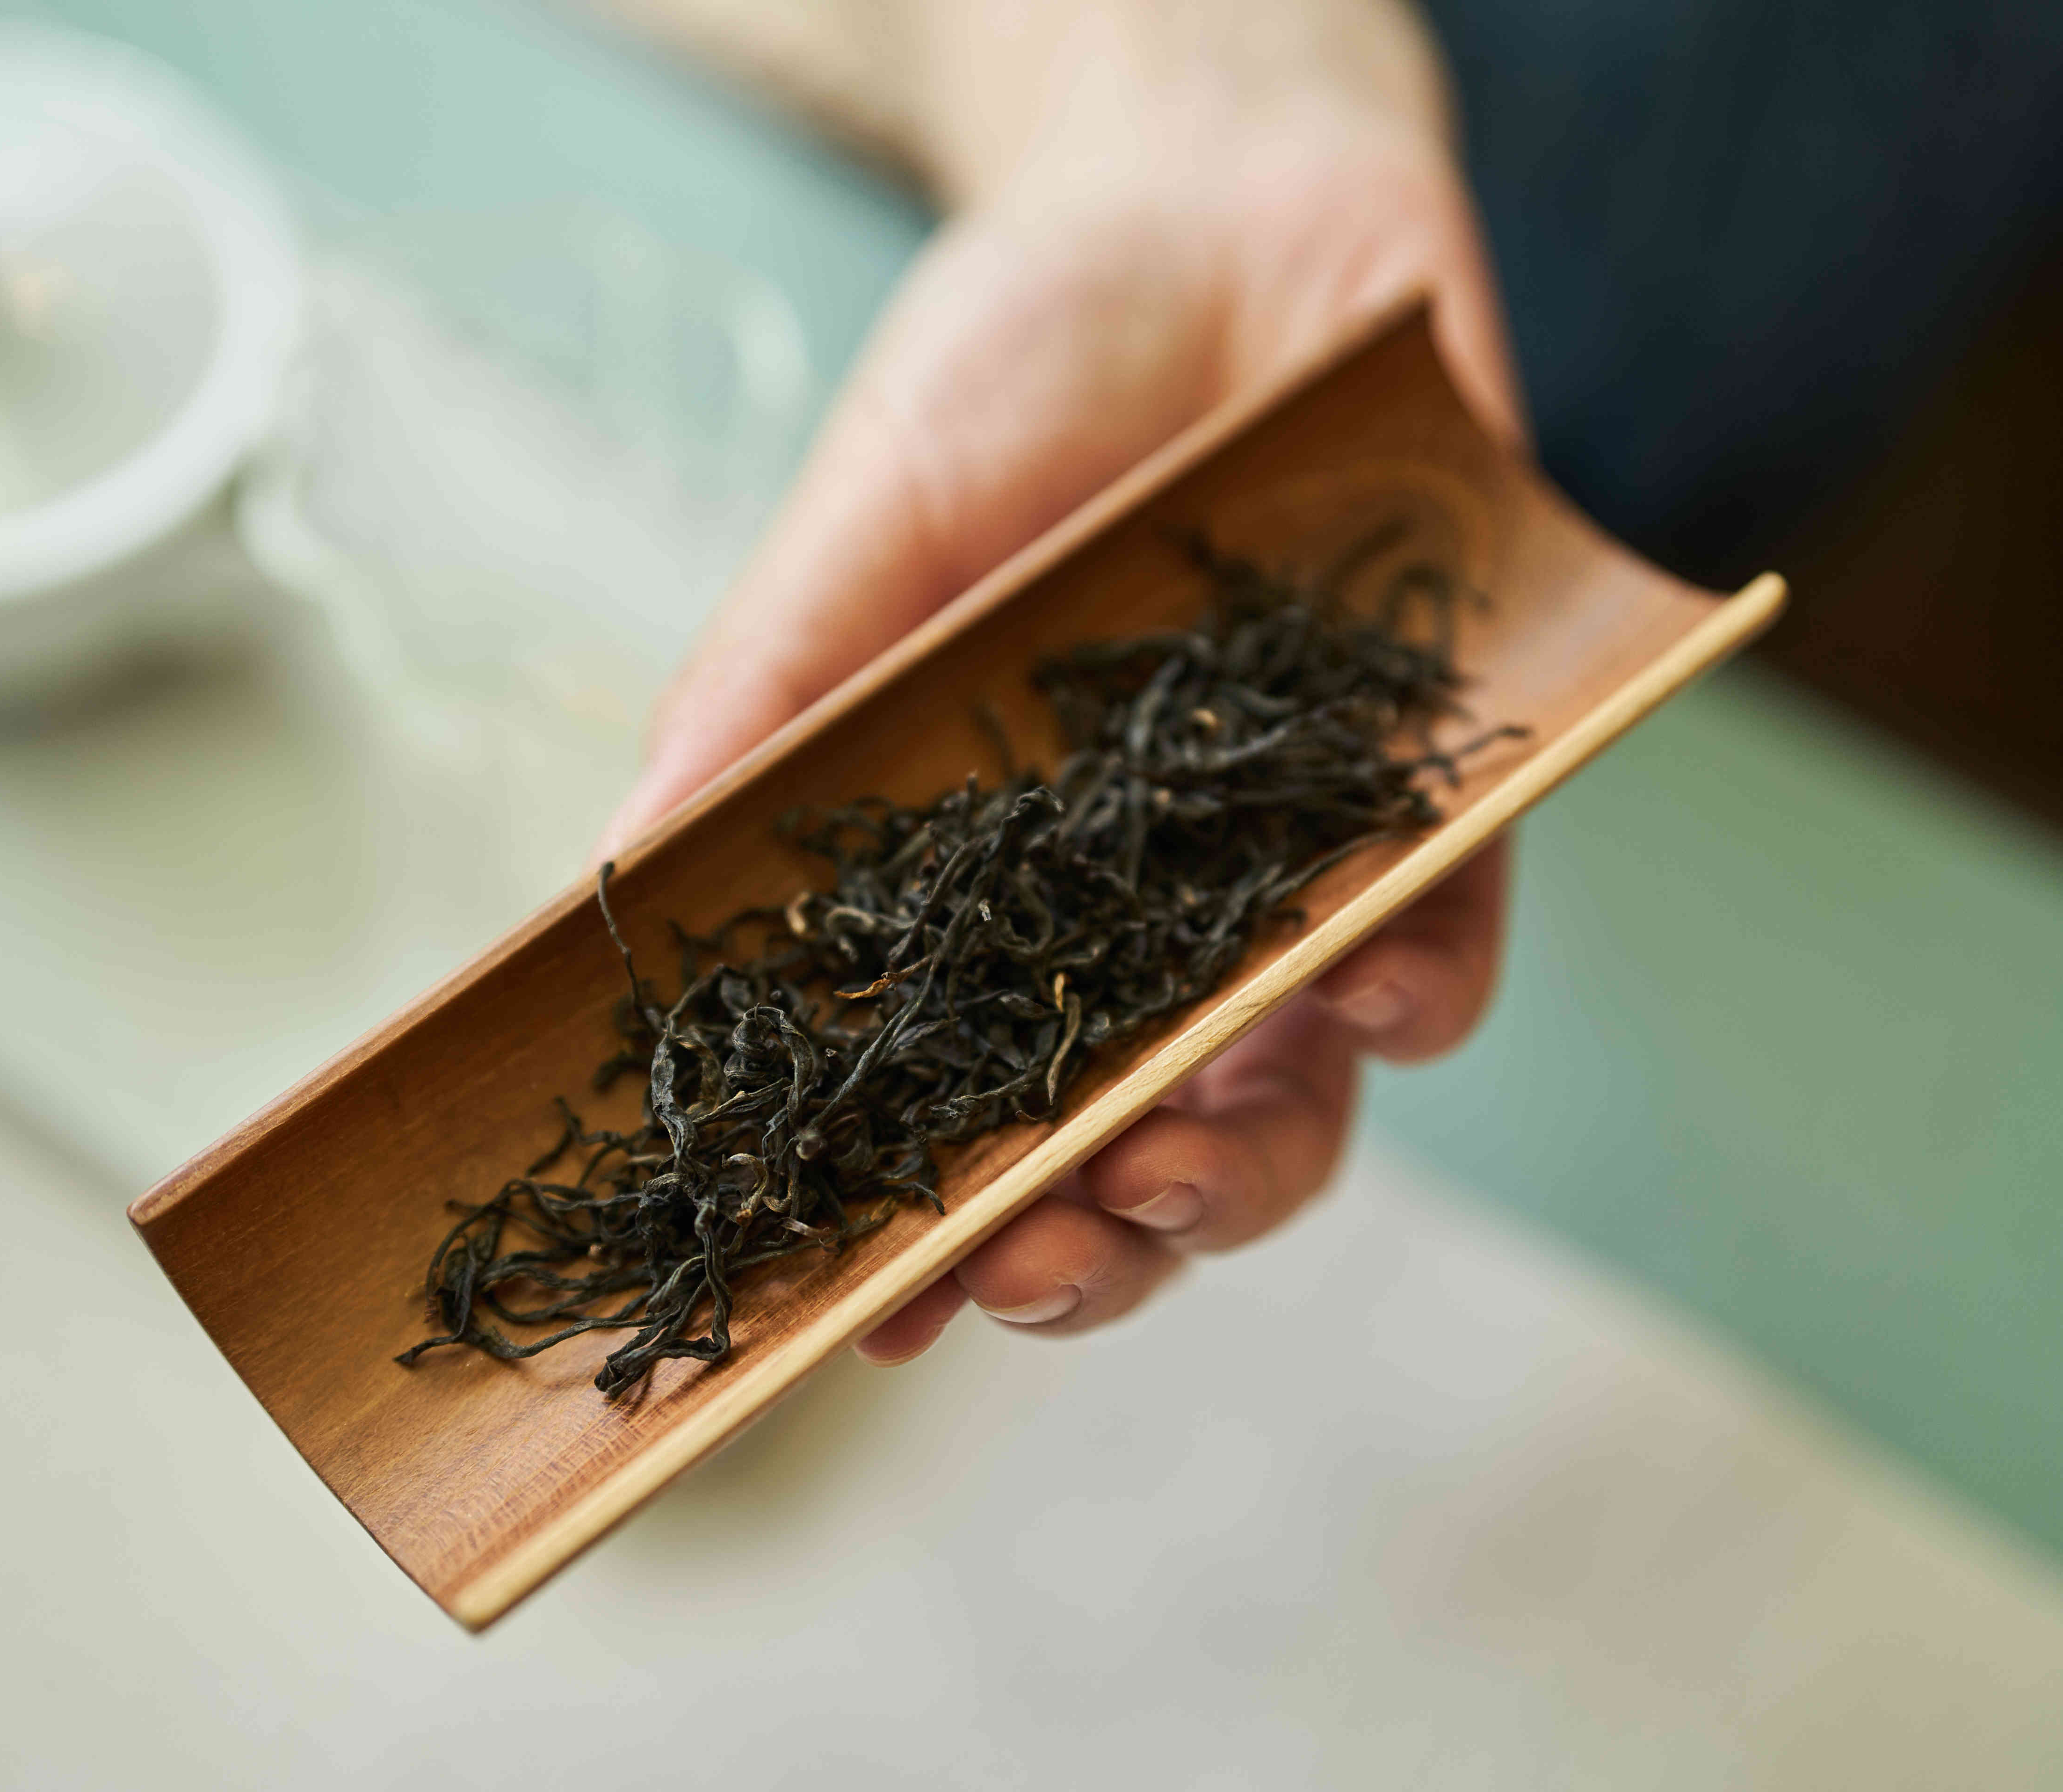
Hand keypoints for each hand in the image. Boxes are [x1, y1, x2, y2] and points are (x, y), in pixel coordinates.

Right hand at [595, 12, 1525, 1363]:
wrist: (1222, 201)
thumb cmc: (1014, 360)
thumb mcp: (864, 521)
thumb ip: (766, 704)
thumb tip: (619, 879)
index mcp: (982, 888)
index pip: (951, 1108)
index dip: (923, 1236)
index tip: (880, 1319)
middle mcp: (1138, 912)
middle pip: (1133, 1152)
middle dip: (1099, 1241)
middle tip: (1053, 1257)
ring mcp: (1289, 870)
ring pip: (1291, 1094)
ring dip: (1248, 1160)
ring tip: (1190, 1152)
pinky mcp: (1437, 796)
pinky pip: (1443, 942)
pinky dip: (1411, 990)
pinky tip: (1366, 984)